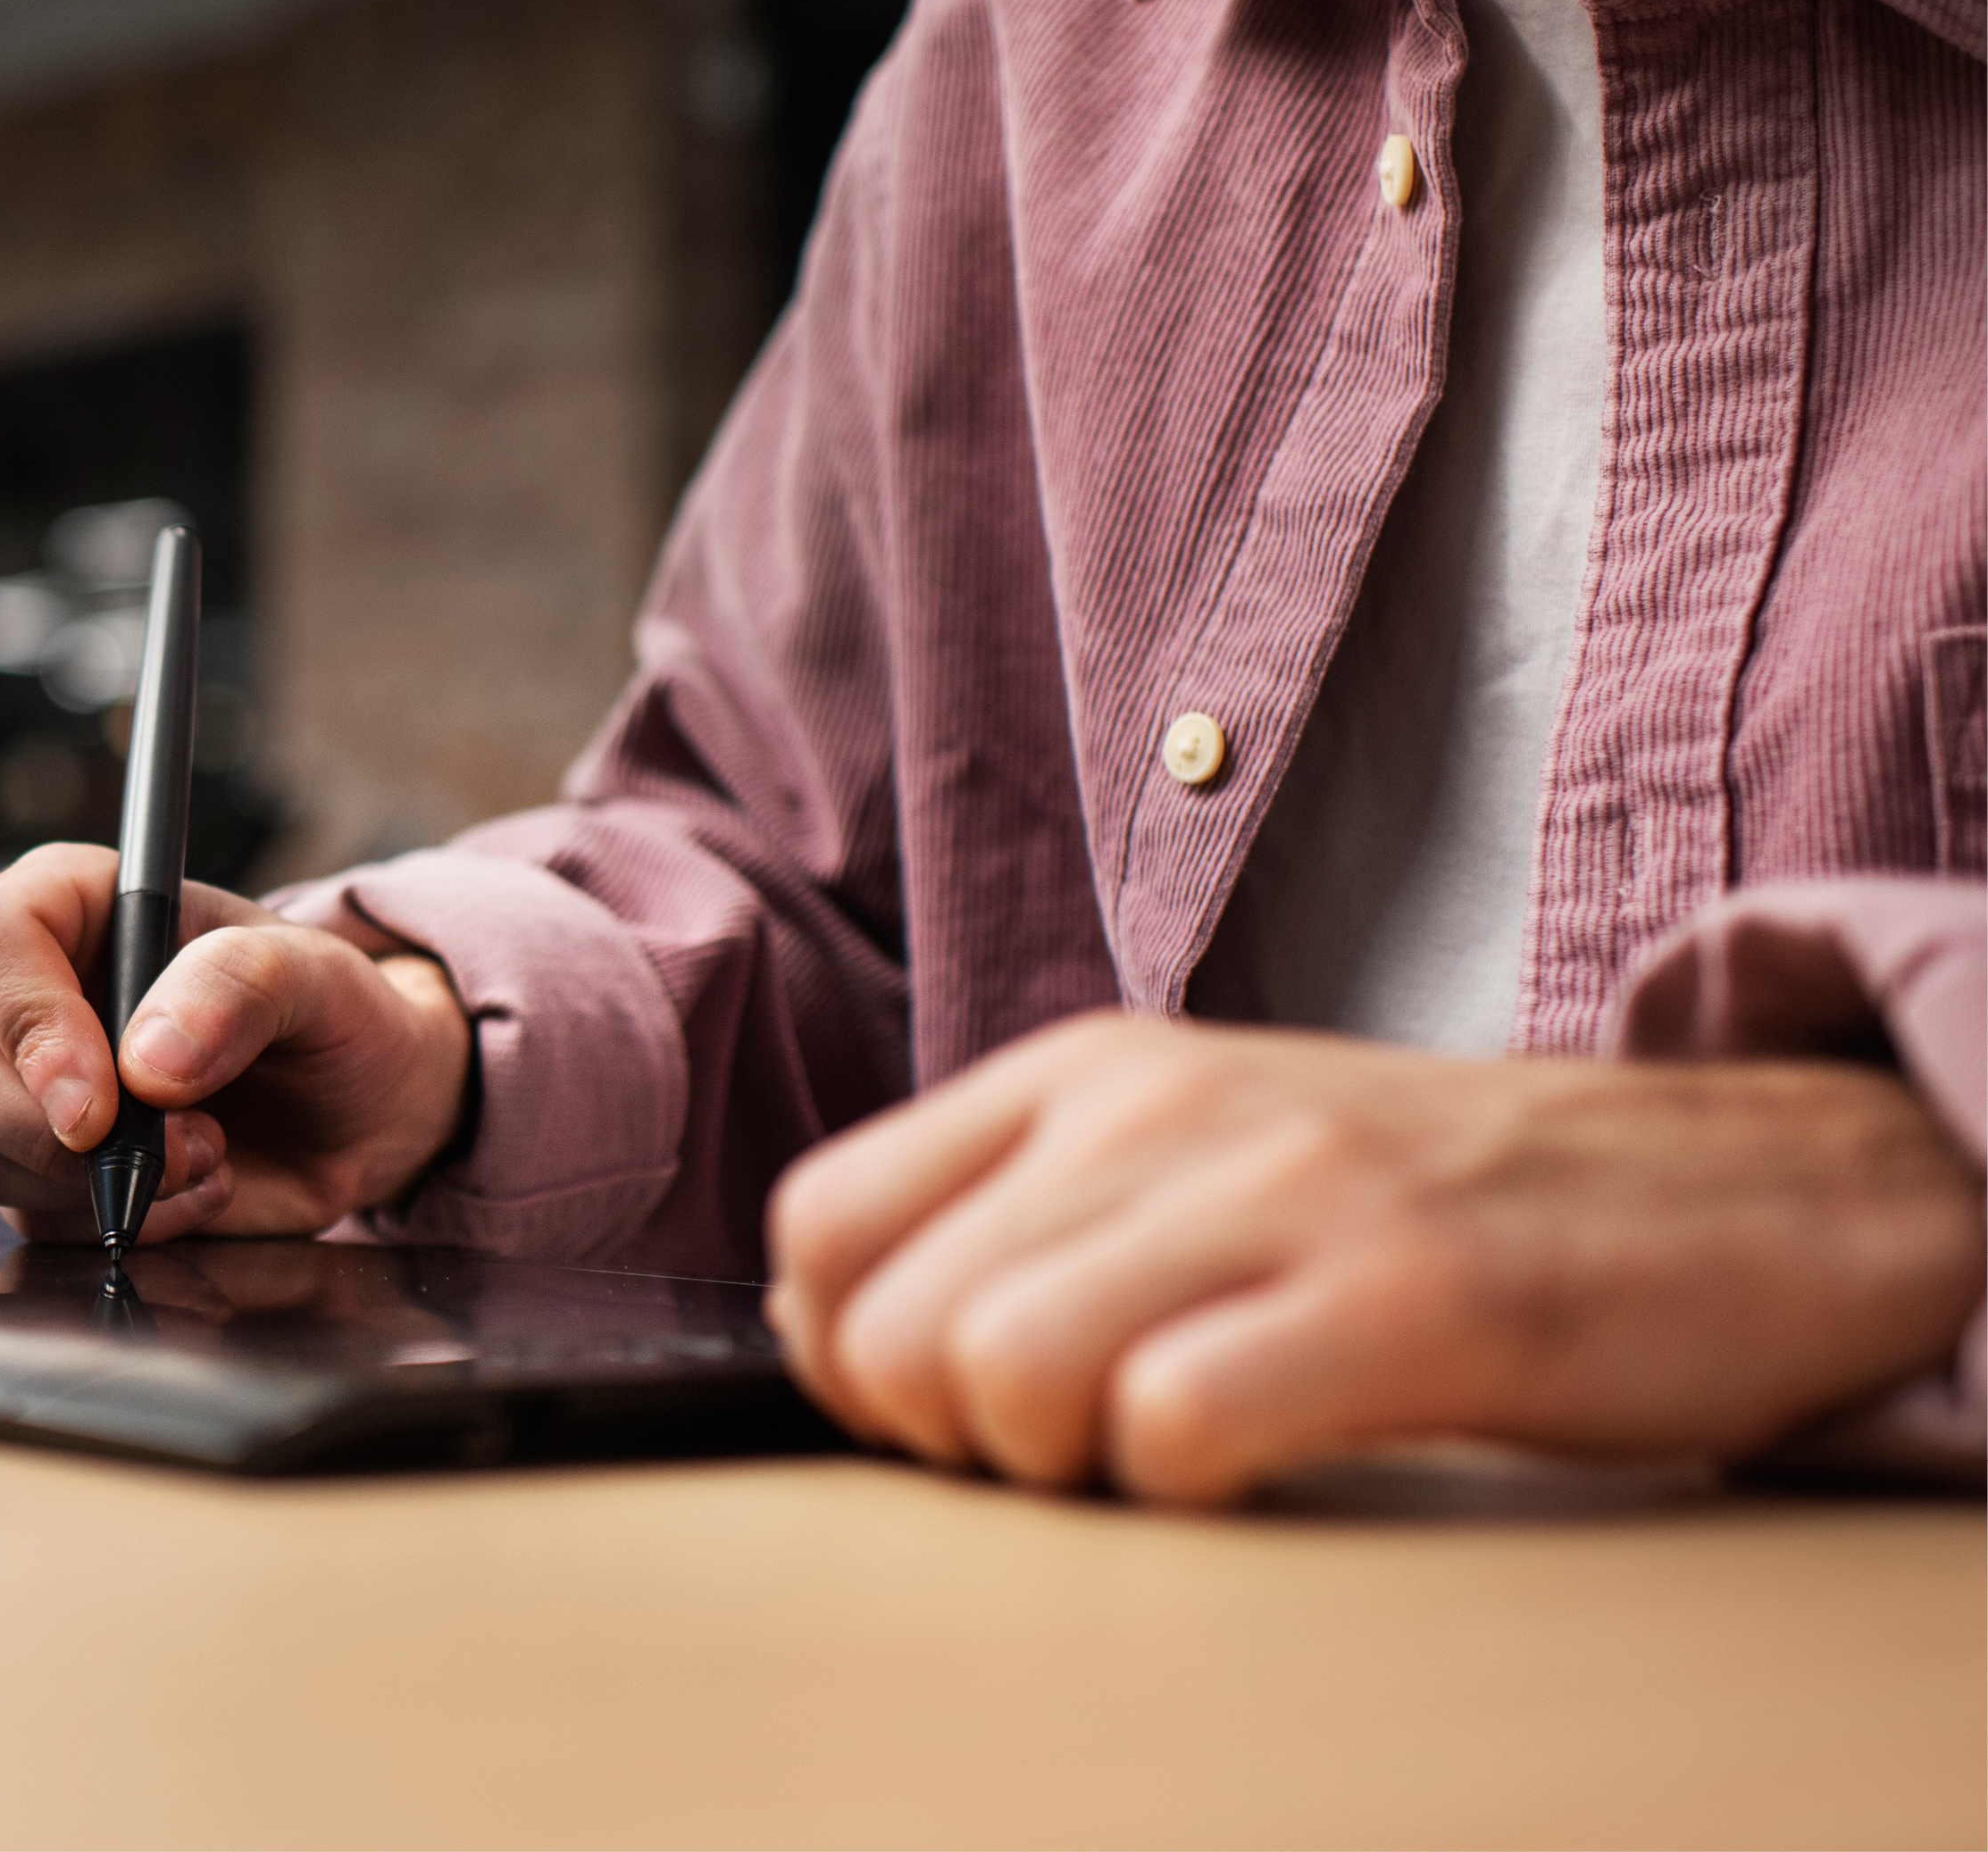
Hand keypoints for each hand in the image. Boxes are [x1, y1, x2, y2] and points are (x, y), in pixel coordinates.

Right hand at [0, 842, 475, 1242]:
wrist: (359, 1112)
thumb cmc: (330, 1017)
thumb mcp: (321, 976)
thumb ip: (241, 986)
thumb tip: (147, 1063)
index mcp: (72, 905)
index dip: (27, 1027)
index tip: (99, 1107)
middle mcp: (21, 991)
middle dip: (53, 1135)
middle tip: (184, 1146)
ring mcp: (14, 1086)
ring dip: (89, 1188)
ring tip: (208, 1160)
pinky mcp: (33, 1170)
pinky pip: (24, 1216)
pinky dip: (113, 1223)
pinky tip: (192, 1194)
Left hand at [764, 1011, 1987, 1504]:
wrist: (1739, 1183)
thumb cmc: (1435, 1205)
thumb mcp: (1193, 1155)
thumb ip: (1031, 1218)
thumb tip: (853, 1349)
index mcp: (1081, 1071)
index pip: (818, 1224)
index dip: (845, 1358)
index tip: (946, 1415)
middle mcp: (1152, 1103)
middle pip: (889, 1329)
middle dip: (948, 1443)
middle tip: (1072, 1455)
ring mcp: (1279, 1188)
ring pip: (997, 1367)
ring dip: (1057, 1465)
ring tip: (1162, 1455)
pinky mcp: (1406, 1291)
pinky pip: (1175, 1422)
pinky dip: (1188, 1485)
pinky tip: (1264, 1463)